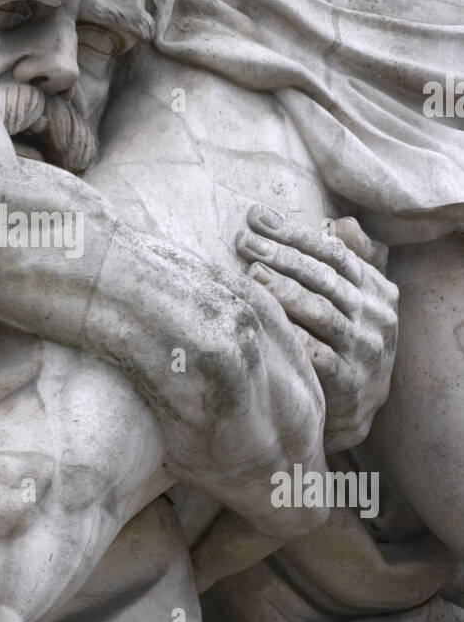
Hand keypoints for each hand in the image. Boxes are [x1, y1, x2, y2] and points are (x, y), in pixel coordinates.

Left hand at [236, 209, 397, 452]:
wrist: (360, 405)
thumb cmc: (349, 340)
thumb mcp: (360, 299)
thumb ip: (352, 259)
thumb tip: (342, 223)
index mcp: (377, 290)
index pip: (333, 253)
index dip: (294, 233)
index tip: (256, 217)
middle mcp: (376, 316)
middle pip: (324, 277)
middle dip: (281, 255)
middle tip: (245, 240)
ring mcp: (364, 349)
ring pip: (320, 311)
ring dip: (284, 290)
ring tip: (252, 273)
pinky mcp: (348, 381)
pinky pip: (318, 354)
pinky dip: (293, 336)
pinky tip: (266, 321)